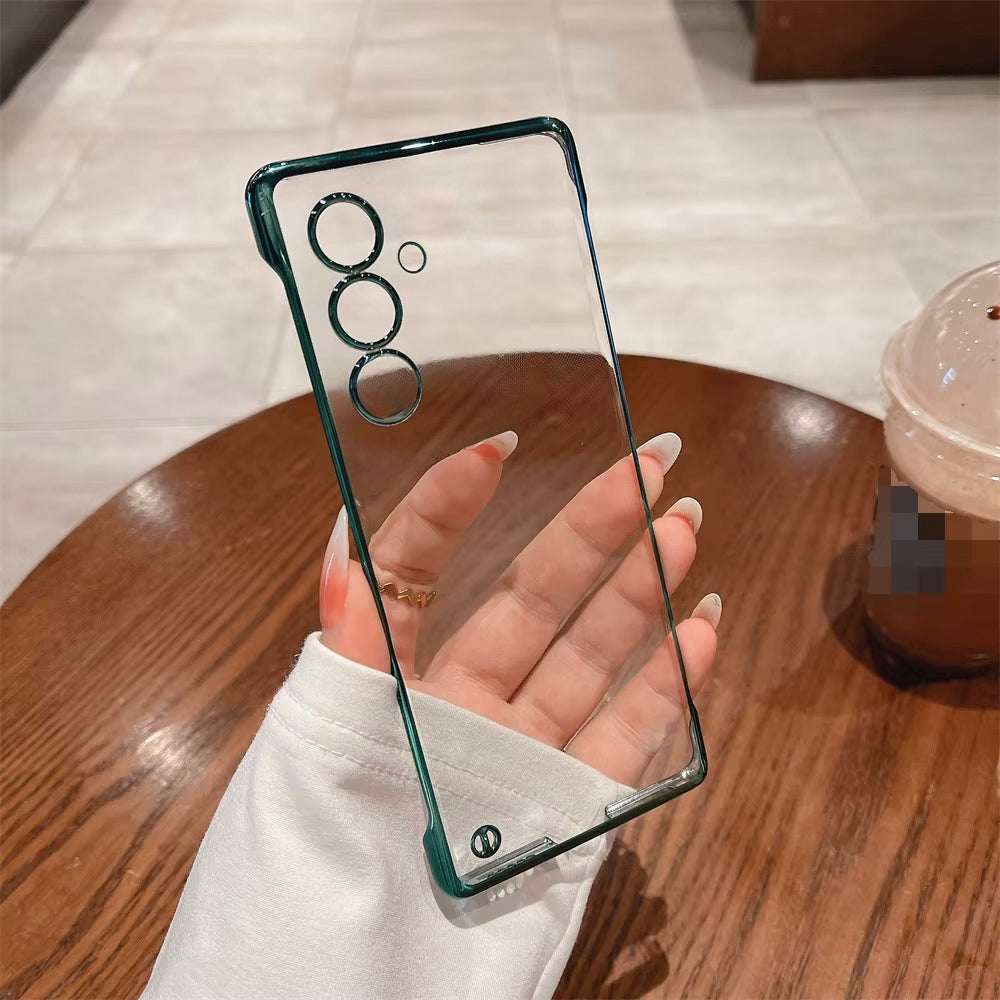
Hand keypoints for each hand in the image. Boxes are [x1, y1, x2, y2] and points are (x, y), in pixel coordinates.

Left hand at [318, 431, 719, 786]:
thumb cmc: (306, 877)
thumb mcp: (310, 744)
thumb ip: (345, 638)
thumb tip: (349, 529)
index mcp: (384, 685)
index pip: (418, 573)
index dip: (452, 508)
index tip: (498, 450)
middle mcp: (454, 711)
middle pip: (532, 600)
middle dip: (593, 529)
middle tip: (651, 461)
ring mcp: (516, 758)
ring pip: (590, 658)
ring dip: (642, 590)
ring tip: (684, 522)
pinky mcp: (566, 814)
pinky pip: (624, 739)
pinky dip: (666, 684)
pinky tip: (700, 625)